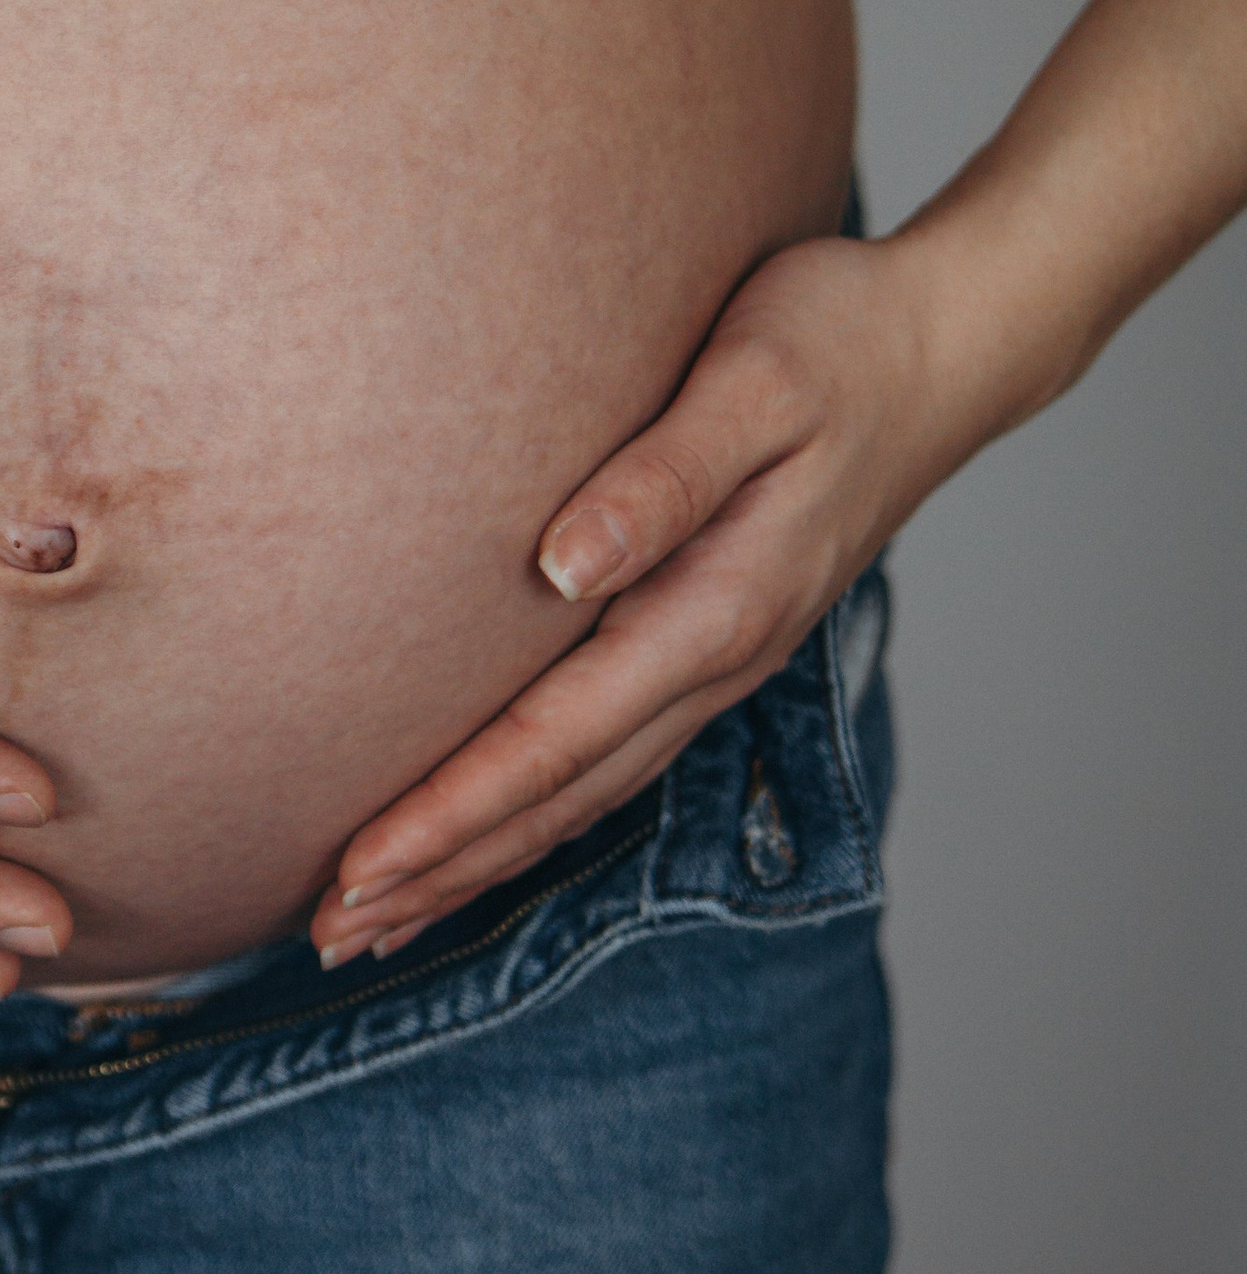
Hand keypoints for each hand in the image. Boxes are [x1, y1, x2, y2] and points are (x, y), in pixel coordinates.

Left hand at [317, 234, 983, 965]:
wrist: (946, 348)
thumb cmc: (835, 341)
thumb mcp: (750, 387)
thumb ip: (660, 479)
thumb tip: (561, 566)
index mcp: (715, 609)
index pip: (554, 741)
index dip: (450, 813)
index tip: (358, 868)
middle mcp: (718, 660)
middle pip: (559, 798)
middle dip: (443, 870)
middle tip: (329, 931)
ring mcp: (721, 661)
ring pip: (584, 793)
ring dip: (480, 859)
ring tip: (380, 914)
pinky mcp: (715, 639)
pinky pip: (610, 756)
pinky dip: (535, 809)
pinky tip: (486, 830)